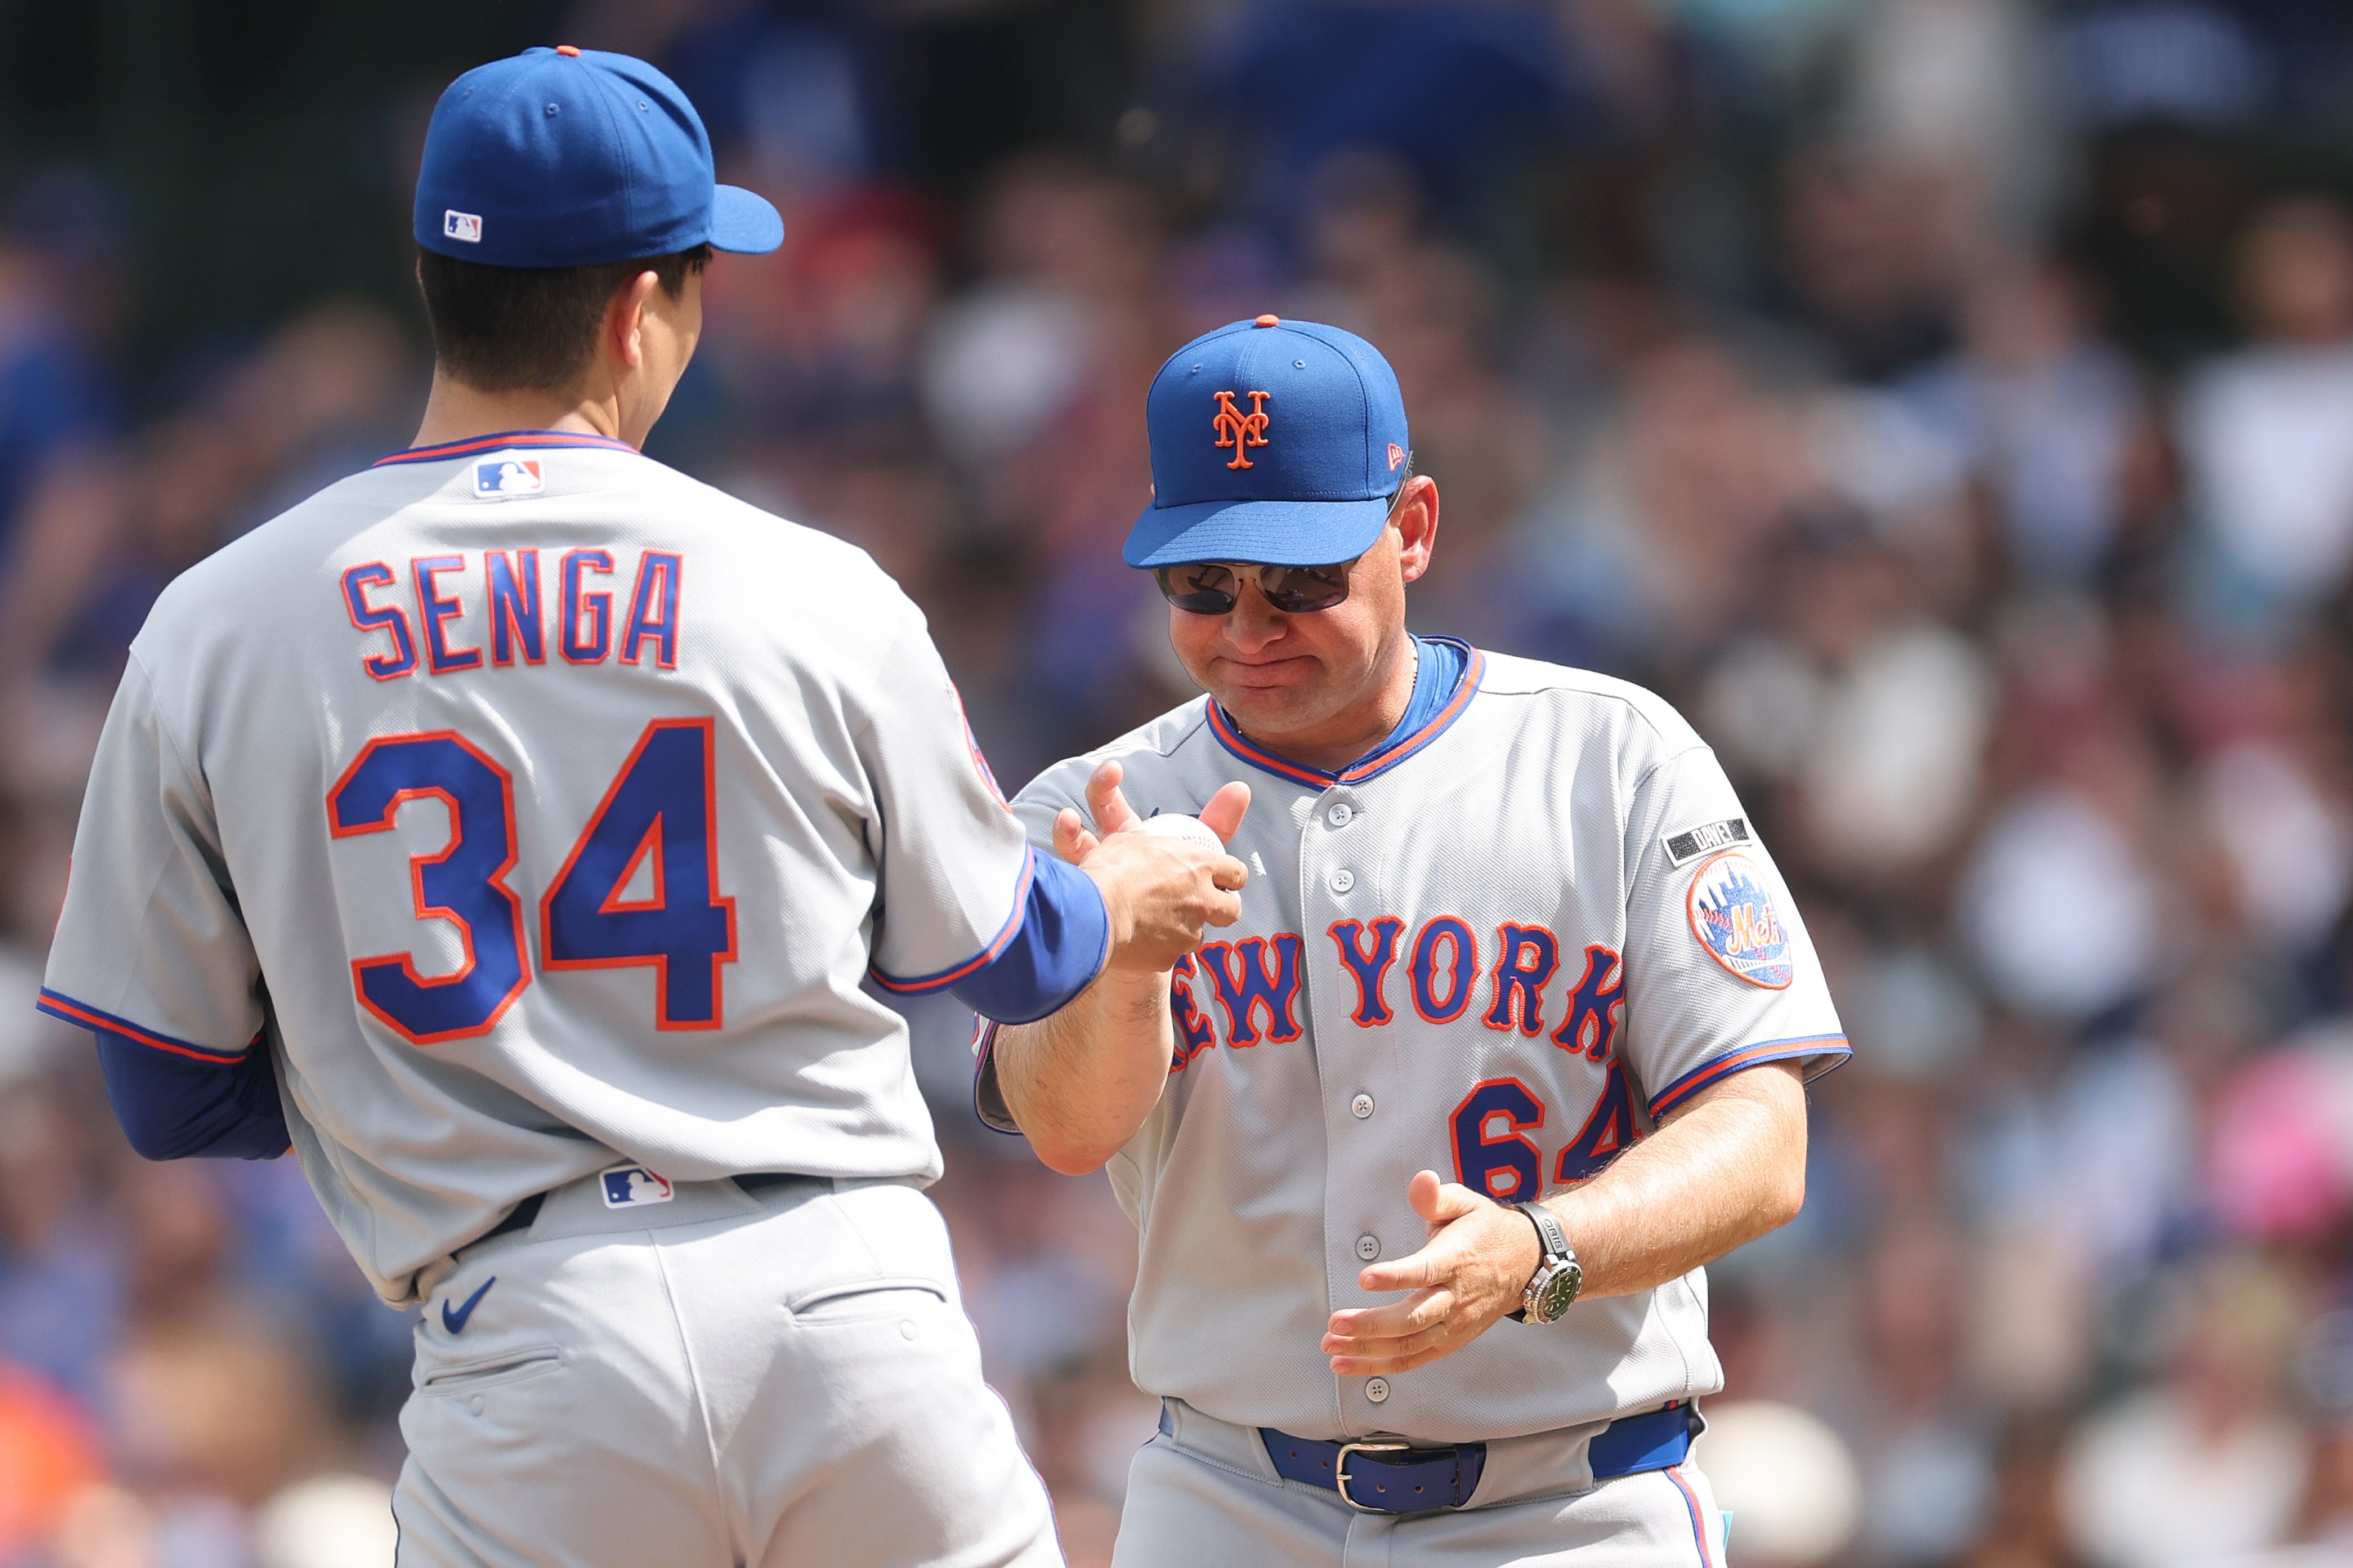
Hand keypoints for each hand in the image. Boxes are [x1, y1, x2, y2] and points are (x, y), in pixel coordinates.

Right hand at [1060, 761, 1251, 974]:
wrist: (1094, 912)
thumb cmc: (1113, 868)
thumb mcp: (1137, 838)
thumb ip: (1160, 841)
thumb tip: (1179, 827)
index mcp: (1198, 865)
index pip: (1234, 871)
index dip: (1229, 876)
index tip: (1223, 878)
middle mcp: (1202, 899)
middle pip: (1232, 909)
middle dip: (1222, 908)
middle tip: (1204, 905)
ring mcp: (1189, 931)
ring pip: (1200, 934)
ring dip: (1187, 928)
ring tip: (1161, 923)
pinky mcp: (1171, 958)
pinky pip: (1172, 953)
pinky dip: (1160, 947)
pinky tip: (1141, 940)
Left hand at [1322, 1170, 1542, 1376]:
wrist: (1525, 1264)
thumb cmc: (1486, 1230)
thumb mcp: (1466, 1203)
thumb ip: (1437, 1196)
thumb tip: (1422, 1180)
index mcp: (1456, 1260)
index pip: (1425, 1272)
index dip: (1396, 1277)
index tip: (1366, 1277)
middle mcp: (1455, 1298)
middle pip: (1413, 1318)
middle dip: (1372, 1325)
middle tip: (1336, 1322)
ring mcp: (1453, 1325)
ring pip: (1410, 1346)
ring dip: (1369, 1351)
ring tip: (1332, 1346)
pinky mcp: (1450, 1341)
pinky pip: (1414, 1360)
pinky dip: (1381, 1366)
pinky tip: (1349, 1363)